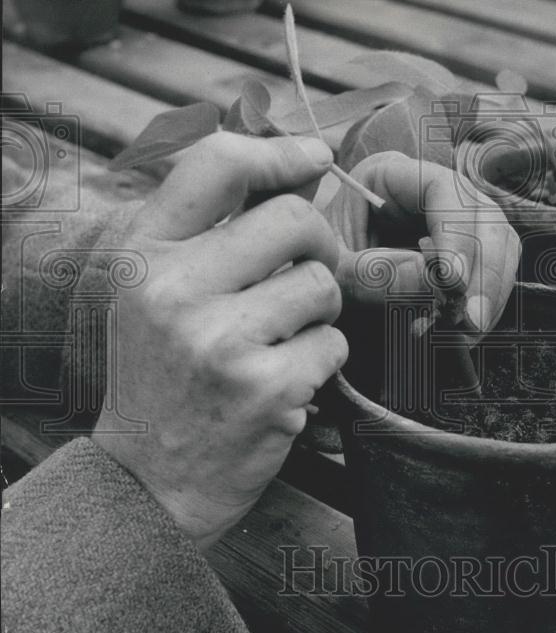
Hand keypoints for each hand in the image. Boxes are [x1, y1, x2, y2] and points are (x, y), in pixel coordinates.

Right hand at [93, 133, 348, 549]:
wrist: (149, 480)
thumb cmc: (164, 374)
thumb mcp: (160, 291)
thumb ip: (217, 228)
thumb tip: (305, 167)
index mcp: (145, 254)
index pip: (218, 162)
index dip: (279, 151)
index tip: (314, 159)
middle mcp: (174, 289)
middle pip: (294, 219)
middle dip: (319, 244)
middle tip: (306, 275)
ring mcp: (220, 340)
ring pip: (323, 282)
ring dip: (320, 312)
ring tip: (282, 340)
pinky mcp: (265, 388)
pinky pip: (334, 343)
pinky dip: (323, 361)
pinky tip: (285, 381)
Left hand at [324, 151, 519, 332]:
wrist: (310, 292)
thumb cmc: (313, 270)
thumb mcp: (332, 270)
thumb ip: (373, 275)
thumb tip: (436, 281)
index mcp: (392, 175)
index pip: (443, 189)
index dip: (456, 232)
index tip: (453, 280)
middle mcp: (431, 191)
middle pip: (484, 216)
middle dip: (485, 270)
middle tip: (470, 319)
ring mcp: (455, 222)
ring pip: (500, 244)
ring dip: (491, 290)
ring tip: (466, 331)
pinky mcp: (465, 255)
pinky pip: (494, 271)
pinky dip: (486, 302)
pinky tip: (463, 330)